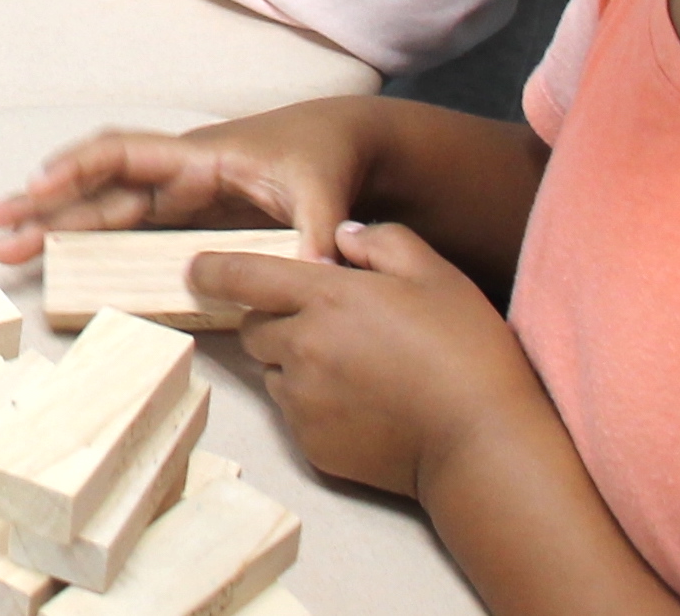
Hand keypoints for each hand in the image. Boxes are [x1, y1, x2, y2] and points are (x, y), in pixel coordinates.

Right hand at [0, 100, 375, 264]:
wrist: (342, 147)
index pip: (123, 154)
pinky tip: (64, 254)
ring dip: (57, 224)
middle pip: (97, 185)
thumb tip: (311, 273)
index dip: (78, 169)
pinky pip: (129, 227)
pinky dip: (93, 238)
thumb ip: (314, 233)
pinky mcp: (187, 220)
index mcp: (198, 157)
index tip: (40, 186)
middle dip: (46, 202)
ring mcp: (178, 197)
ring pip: (104, 208)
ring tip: (9, 243)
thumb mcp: (324, 193)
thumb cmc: (325, 158)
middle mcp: (176, 174)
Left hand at [202, 222, 549, 499]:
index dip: (211, 270)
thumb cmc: (467, 353)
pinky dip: (312, 404)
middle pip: (254, 326)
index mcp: (323, 297)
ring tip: (353, 369)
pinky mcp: (310, 444)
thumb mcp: (436, 276)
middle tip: (329, 326)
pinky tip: (361, 405)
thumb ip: (383, 242)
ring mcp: (301, 400)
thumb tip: (343, 235)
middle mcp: (299, 347)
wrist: (483, 444)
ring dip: (293, 363)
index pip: (240, 275)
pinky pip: (292, 414)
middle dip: (277, 320)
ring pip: (272, 371)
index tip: (197, 269)